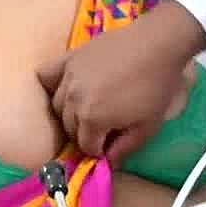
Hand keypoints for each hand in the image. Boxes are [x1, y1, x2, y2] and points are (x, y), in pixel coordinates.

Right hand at [37, 0, 205, 160]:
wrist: (158, 44)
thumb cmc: (156, 87)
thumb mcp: (148, 126)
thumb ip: (126, 148)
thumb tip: (108, 162)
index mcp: (92, 119)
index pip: (86, 145)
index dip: (98, 149)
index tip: (109, 145)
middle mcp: (74, 100)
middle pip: (70, 127)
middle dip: (85, 133)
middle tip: (102, 129)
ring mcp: (68, 76)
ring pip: (58, 105)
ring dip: (71, 114)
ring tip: (88, 111)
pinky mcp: (69, 57)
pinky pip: (47, 75)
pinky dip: (50, 85)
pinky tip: (64, 89)